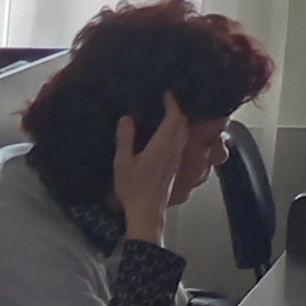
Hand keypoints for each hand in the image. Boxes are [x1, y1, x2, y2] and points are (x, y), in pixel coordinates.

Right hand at [111, 94, 189, 245]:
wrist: (146, 212)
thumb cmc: (133, 188)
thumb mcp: (122, 162)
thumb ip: (125, 138)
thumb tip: (127, 118)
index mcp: (162, 146)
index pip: (174, 118)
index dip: (173, 103)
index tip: (168, 93)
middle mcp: (174, 150)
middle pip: (182, 124)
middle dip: (178, 109)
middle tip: (168, 99)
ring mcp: (177, 159)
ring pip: (184, 134)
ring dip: (179, 121)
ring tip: (169, 112)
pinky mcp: (176, 167)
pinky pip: (181, 143)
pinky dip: (178, 132)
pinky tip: (168, 134)